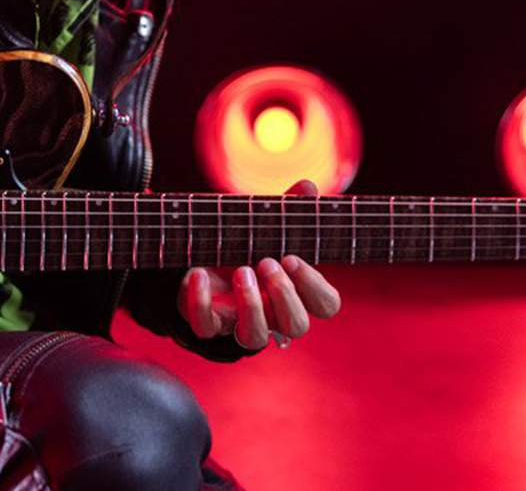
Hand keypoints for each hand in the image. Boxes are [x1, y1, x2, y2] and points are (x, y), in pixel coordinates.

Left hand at [176, 179, 341, 349]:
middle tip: (266, 262)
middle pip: (296, 326)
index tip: (292, 257)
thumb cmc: (245, 243)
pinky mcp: (207, 322)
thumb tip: (308, 187)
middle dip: (284, 295)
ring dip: (251, 305)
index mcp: (296, 291)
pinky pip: (205, 326)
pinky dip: (201, 301)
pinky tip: (199, 273)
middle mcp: (273, 314)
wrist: (200, 256)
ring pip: (255, 337)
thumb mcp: (266, 224)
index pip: (326, 304)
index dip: (314, 285)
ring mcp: (240, 322)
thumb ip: (288, 209)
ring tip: (241, 271)